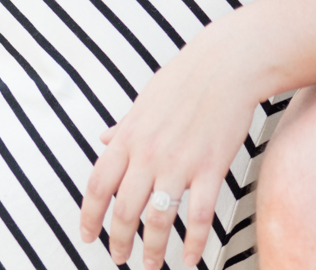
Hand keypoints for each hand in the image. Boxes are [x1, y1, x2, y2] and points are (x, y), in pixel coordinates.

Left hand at [77, 30, 267, 269]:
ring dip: (151, 250)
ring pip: (157, 220)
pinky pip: (198, 216)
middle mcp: (148, 154)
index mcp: (128, 137)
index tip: (87, 237)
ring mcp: (179, 163)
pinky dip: (193, 243)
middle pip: (124, 211)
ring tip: (150, 265)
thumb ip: (123, 127)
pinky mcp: (210, 168)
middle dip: (118, 241)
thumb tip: (103, 138)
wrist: (228, 64)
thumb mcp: (144, 101)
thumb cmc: (186, 79)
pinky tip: (190, 258)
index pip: (98, 186)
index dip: (89, 217)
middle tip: (119, 258)